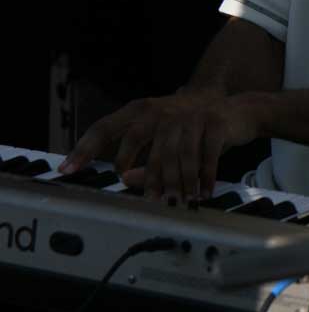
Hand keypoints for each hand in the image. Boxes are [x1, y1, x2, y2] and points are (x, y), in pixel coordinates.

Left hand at [58, 90, 259, 200]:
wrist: (238, 109)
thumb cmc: (193, 128)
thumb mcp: (166, 140)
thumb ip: (144, 159)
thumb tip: (124, 179)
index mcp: (143, 111)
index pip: (106, 127)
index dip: (86, 147)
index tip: (68, 169)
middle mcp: (162, 110)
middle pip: (140, 140)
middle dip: (143, 174)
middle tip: (150, 201)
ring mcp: (189, 115)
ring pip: (176, 153)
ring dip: (178, 182)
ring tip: (180, 202)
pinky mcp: (214, 122)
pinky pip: (206, 154)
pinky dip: (204, 176)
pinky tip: (204, 192)